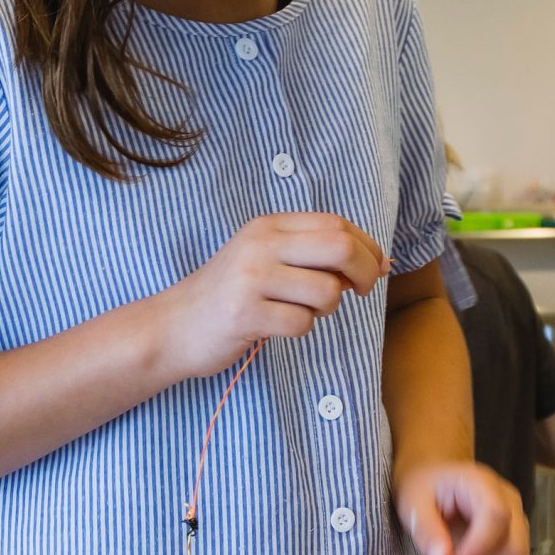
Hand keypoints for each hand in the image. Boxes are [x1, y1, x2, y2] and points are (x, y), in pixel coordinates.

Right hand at [144, 214, 388, 382]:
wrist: (173, 326)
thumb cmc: (230, 295)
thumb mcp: (267, 259)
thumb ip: (316, 255)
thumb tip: (381, 262)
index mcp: (268, 226)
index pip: (337, 225)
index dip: (367, 247)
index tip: (375, 268)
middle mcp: (260, 244)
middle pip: (340, 248)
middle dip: (365, 272)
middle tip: (362, 291)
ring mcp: (251, 278)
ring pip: (326, 291)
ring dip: (326, 308)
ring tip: (301, 310)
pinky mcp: (245, 314)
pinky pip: (302, 323)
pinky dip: (300, 329)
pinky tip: (278, 326)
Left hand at [394, 461, 526, 554]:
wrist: (434, 482)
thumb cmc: (424, 487)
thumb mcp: (413, 502)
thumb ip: (426, 530)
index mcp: (483, 484)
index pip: (496, 517)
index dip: (478, 549)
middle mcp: (509, 503)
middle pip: (513, 548)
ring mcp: (517, 526)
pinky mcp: (517, 546)